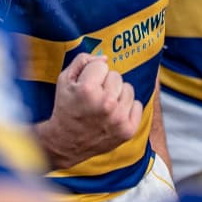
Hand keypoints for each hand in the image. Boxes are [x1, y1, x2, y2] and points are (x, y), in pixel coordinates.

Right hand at [34, 53, 142, 169]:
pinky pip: (137, 105)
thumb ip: (83, 61)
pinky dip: (127, 108)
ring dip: (117, 94)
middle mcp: (106, 104)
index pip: (102, 65)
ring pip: (128, 89)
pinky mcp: (127, 130)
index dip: (91, 74)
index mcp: (88, 90)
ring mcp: (118, 119)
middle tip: (93, 98)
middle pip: (116, 76)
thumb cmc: (65, 108)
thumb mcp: (64, 80)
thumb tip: (105, 58)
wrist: (65, 143)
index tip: (85, 87)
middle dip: (105, 83)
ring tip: (103, 106)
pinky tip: (113, 115)